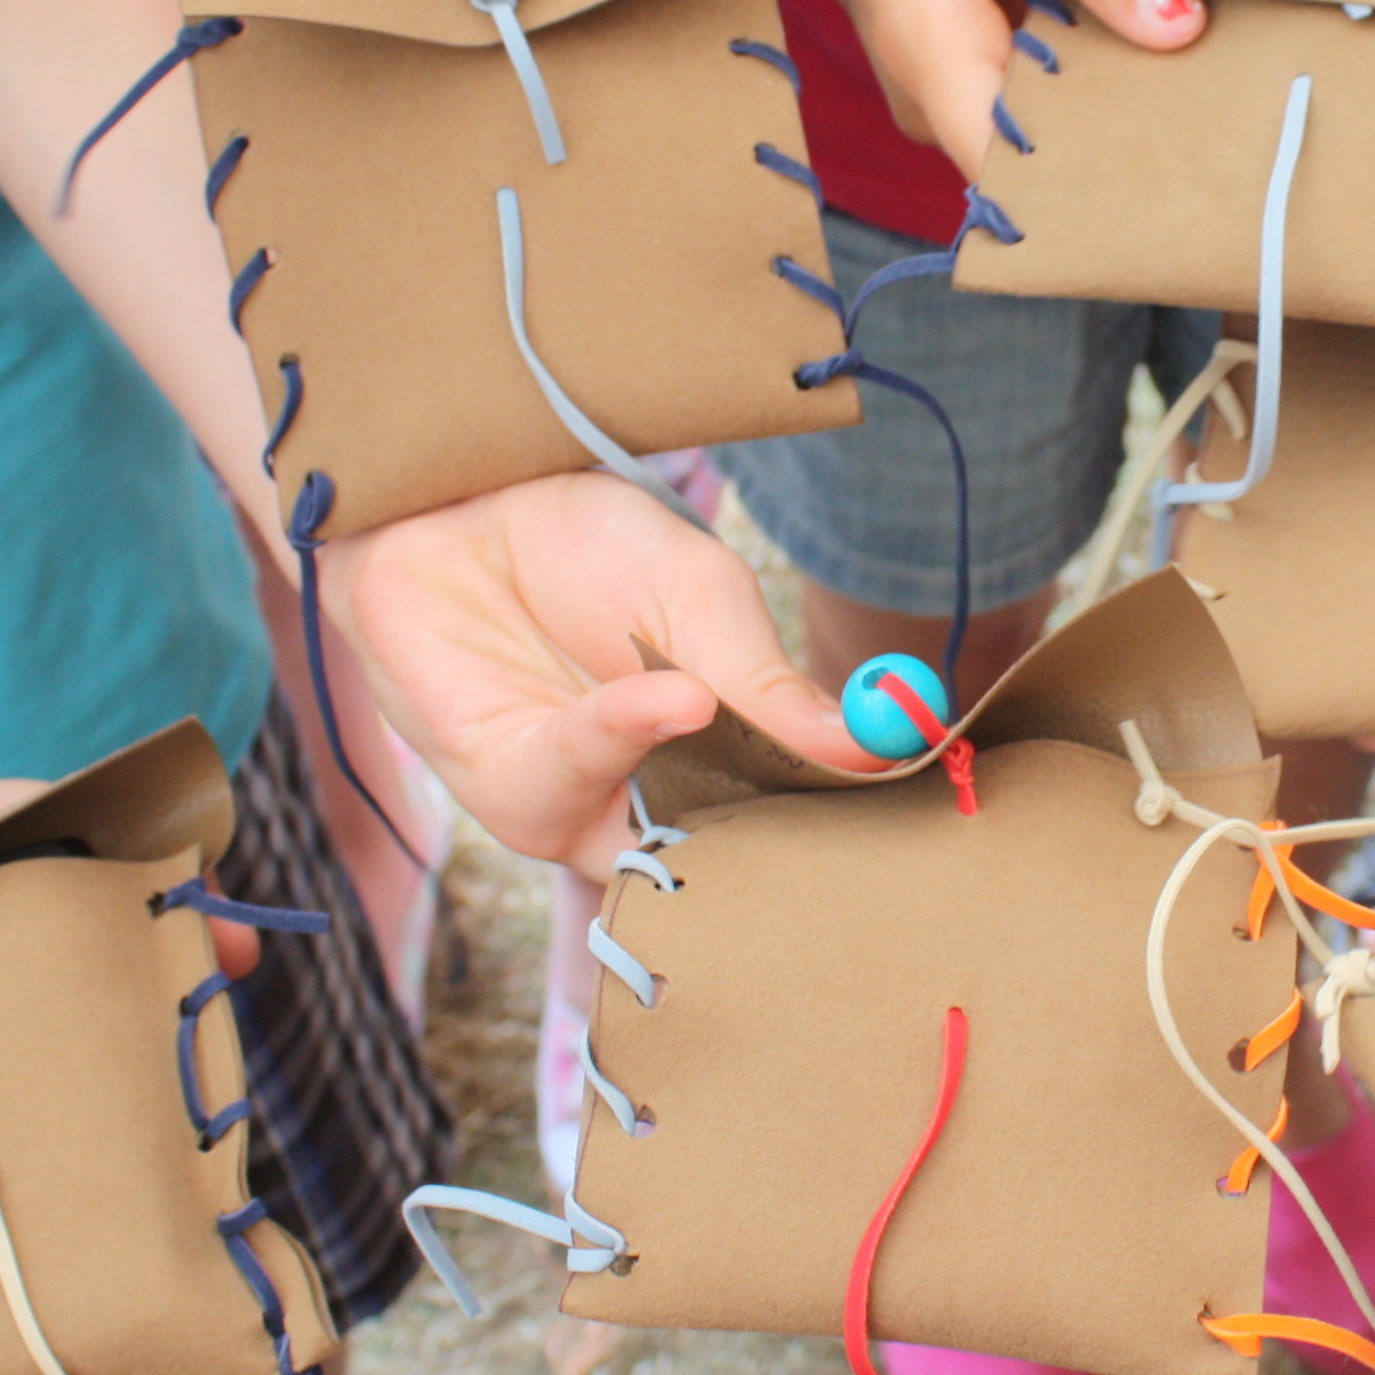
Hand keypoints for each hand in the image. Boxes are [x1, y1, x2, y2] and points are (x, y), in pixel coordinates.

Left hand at [335, 470, 870, 867]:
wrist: (456, 503)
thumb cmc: (584, 547)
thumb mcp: (702, 596)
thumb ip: (771, 684)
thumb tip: (876, 748)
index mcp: (727, 757)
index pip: (805, 825)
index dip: (856, 827)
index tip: (917, 813)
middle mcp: (663, 802)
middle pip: (742, 871)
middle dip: (791, 859)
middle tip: (855, 831)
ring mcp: (592, 810)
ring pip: (666, 848)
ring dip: (713, 805)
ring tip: (758, 729)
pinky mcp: (517, 793)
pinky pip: (580, 786)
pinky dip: (630, 741)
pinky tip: (677, 698)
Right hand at [737, 0, 1206, 171]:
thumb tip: (1181, 26)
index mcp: (931, 51)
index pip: (1016, 171)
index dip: (1097, 179)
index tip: (1179, 148)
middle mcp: (930, 94)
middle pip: (1044, 152)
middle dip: (1125, 116)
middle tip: (1204, 64)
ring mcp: (944, 90)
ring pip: (1047, 120)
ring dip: (1107, 80)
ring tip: (1165, 25)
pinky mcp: (961, 72)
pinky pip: (1036, 87)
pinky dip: (1081, 55)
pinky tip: (1116, 12)